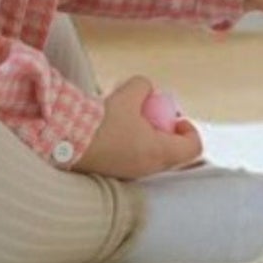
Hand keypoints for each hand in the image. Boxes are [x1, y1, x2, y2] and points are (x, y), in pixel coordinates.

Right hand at [74, 75, 203, 178]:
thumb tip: (146, 89)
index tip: (176, 117)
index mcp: (160, 152)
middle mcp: (150, 169)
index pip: (193, 148)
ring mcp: (133, 174)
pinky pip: (134, 160)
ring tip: (132, 120)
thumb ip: (144, 87)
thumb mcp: (129, 93)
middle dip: (167, 132)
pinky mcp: (117, 174)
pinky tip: (116, 130)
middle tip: (153, 116)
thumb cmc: (104, 121)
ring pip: (152, 157)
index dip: (190, 129)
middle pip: (173, 154)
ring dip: (149, 138)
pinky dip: (133, 146)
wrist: (69, 142)